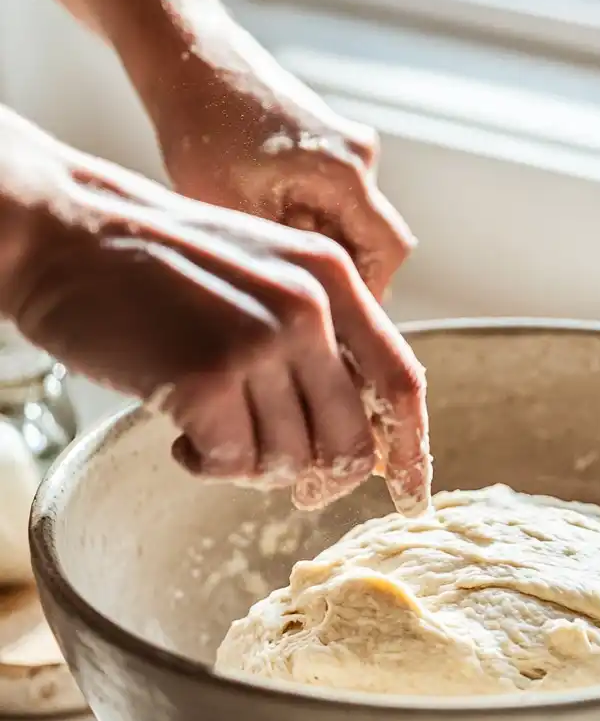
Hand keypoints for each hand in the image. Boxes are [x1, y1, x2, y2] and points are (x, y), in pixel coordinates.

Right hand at [0, 108, 430, 513]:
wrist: (66, 229)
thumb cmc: (156, 259)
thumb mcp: (263, 271)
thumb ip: (315, 334)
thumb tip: (355, 428)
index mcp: (331, 278)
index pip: (402, 380)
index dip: (412, 447)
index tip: (411, 491)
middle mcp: (309, 310)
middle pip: (352, 440)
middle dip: (316, 474)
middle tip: (274, 472)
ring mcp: (260, 344)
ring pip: (292, 459)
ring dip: (250, 464)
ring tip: (209, 428)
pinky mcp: (207, 380)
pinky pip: (234, 465)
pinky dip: (206, 465)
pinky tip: (179, 435)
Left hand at [147, 21, 414, 301]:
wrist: (183, 53)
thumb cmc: (201, 126)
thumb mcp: (233, 210)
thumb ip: (279, 261)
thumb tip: (302, 312)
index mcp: (347, 171)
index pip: (389, 252)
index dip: (369, 295)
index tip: (333, 322)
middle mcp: (359, 155)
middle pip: (370, 238)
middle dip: (336, 272)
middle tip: (290, 297)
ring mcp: (344, 144)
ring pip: (346, 220)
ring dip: (314, 245)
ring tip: (262, 253)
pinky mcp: (323, 140)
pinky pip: (329, 197)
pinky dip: (303, 219)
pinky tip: (256, 222)